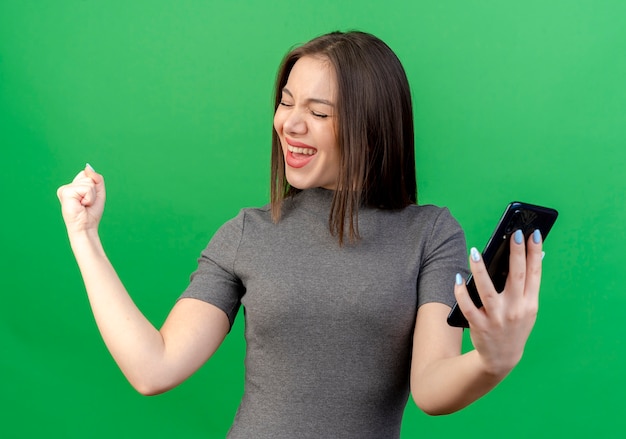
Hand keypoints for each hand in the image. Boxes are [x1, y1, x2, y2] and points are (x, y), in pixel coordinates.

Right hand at [57, 164, 105, 233]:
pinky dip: (89, 198)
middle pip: (88, 177)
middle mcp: (67, 187)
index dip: (94, 187)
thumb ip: (96, 178)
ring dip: (91, 196)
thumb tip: (88, 167)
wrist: (86, 227)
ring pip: (88, 182)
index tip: (89, 199)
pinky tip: (81, 205)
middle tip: (87, 203)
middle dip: (94, 191)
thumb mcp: (98, 193)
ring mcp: (65, 189)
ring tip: (84, 205)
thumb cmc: (91, 213)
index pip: (87, 175)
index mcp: (73, 187)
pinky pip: (86, 188)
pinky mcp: (66, 192)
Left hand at [454, 229, 542, 376]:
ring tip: (476, 251)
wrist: (501, 359)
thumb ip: (527, 287)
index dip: (535, 253)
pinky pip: (468, 306)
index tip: (534, 234)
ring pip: (487, 290)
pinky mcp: (479, 326)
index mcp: (530, 304)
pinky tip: (458, 277)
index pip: (535, 274)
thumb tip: (529, 256)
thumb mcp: (527, 310)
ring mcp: (497, 318)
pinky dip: (462, 292)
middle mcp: (516, 310)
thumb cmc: (514, 326)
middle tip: (514, 233)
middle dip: (516, 254)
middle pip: (515, 277)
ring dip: (480, 270)